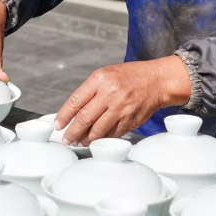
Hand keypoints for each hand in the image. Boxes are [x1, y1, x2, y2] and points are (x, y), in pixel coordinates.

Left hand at [55, 56, 191, 145]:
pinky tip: (98, 139)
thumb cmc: (130, 76)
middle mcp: (110, 93)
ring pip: (97, 130)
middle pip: (84, 119)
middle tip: (67, 140)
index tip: (58, 125)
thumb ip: (90, 91)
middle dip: (72, 133)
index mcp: (100, 79)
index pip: (75, 101)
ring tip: (81, 141)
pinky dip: (103, 138)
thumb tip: (73, 112)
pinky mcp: (130, 120)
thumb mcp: (106, 74)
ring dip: (86, 139)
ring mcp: (121, 108)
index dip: (64, 116)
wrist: (157, 80)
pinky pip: (112, 134)